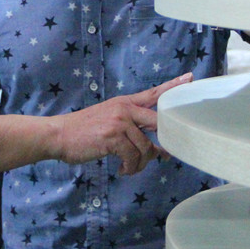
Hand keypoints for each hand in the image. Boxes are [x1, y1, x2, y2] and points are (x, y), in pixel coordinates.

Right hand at [54, 72, 192, 174]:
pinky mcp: (112, 138)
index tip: (190, 78)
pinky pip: (133, 158)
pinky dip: (130, 168)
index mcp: (124, 102)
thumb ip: (129, 125)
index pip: (153, 93)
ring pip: (145, 147)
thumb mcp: (107, 117)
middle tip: (165, 155)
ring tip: (130, 168)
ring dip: (140, 163)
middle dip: (164, 142)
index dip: (173, 86)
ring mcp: (119, 123)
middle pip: (157, 123)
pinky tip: (122, 170)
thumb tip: (152, 146)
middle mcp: (124, 109)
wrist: (59, 135)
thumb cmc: (83, 131)